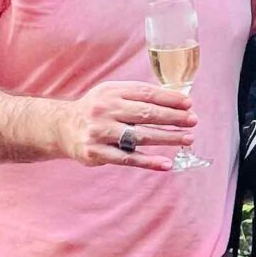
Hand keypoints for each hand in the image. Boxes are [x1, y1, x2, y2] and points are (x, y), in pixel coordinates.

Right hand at [58, 81, 195, 171]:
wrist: (62, 127)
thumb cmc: (96, 110)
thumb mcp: (112, 94)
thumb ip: (137, 95)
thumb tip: (175, 99)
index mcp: (112, 92)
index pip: (146, 93)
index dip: (170, 99)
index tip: (189, 104)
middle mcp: (105, 110)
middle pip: (146, 114)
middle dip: (173, 117)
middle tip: (193, 121)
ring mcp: (100, 132)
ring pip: (140, 136)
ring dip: (167, 138)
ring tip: (187, 139)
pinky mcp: (97, 152)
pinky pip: (128, 159)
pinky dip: (149, 162)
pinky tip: (166, 164)